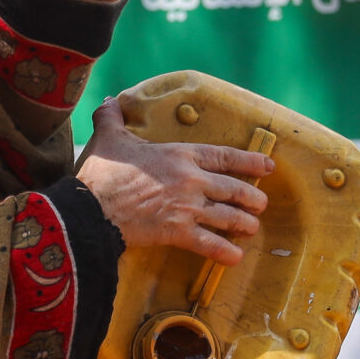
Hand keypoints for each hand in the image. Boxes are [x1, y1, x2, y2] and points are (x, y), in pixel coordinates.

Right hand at [76, 98, 274, 264]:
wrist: (91, 207)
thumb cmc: (102, 172)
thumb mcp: (109, 138)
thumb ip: (112, 118)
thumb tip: (107, 101)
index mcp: (180, 155)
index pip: (224, 156)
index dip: (249, 162)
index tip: (267, 166)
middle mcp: (191, 180)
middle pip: (234, 189)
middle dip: (253, 197)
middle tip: (262, 204)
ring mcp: (187, 207)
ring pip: (228, 216)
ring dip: (245, 223)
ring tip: (252, 228)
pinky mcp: (178, 232)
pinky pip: (210, 244)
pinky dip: (225, 252)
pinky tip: (235, 257)